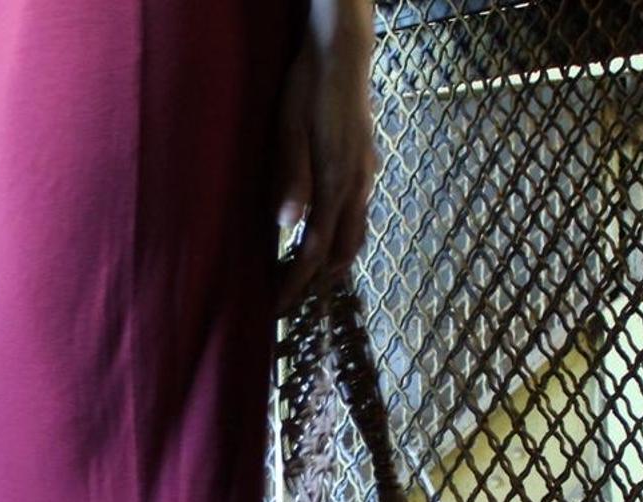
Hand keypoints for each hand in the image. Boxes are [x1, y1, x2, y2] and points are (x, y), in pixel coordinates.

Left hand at [275, 3, 378, 313]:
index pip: (313, 252)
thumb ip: (290, 179)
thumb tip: (288, 226)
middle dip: (316, 281)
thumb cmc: (308, 89)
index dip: (295, 283)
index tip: (277, 307)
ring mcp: (365, 177)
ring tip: (312, 276)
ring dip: (335, 260)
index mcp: (334, 185)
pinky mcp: (366, 165)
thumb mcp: (289, 131)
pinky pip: (359, 214)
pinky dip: (345, 235)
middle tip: (292, 298)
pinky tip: (332, 233)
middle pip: (340, 252)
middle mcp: (355, 188)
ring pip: (356, 235)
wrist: (343, 54)